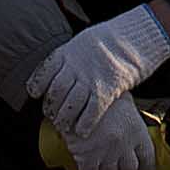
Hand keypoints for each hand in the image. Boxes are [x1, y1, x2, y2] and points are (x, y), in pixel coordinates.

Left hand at [27, 3, 169, 136]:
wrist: (135, 37)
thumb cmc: (110, 41)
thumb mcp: (84, 41)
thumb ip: (71, 56)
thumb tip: (59, 69)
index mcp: (68, 52)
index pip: (45, 71)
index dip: (37, 85)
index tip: (35, 93)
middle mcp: (76, 66)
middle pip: (56, 92)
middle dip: (51, 106)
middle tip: (51, 116)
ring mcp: (90, 78)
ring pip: (70, 104)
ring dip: (64, 118)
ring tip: (63, 126)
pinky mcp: (106, 89)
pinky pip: (91, 111)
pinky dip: (84, 123)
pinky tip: (81, 132)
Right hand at [59, 90, 158, 169]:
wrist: (78, 93)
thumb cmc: (101, 94)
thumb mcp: (124, 101)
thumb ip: (132, 117)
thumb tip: (134, 123)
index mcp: (138, 131)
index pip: (149, 161)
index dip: (144, 164)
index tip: (139, 164)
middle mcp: (125, 145)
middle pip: (129, 169)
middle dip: (123, 166)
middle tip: (115, 159)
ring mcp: (107, 153)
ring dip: (105, 166)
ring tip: (99, 155)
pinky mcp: (87, 157)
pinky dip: (88, 167)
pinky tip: (86, 157)